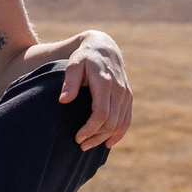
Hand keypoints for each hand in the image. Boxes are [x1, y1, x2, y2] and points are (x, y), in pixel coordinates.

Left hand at [60, 33, 132, 149]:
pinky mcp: (128, 97)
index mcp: (105, 82)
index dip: (90, 129)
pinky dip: (119, 133)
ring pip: (119, 124)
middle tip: (80, 145)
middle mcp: (119, 90)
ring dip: (104, 137)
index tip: (77, 137)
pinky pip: (127, 120)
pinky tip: (108, 143)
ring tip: (88, 145)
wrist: (103, 47)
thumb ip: (69, 81)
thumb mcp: (73, 63)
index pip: (101, 113)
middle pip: (110, 122)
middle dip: (95, 137)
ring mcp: (126, 94)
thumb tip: (64, 100)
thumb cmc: (84, 56)